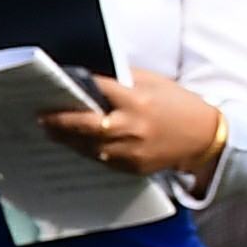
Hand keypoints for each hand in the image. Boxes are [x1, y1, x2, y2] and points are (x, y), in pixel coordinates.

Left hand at [35, 62, 232, 184]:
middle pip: (87, 125)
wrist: (205, 137)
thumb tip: (88, 79)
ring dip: (68, 139)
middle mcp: (134, 127)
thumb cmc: (177, 104)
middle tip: (41, 118)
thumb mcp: (153, 83)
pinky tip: (74, 144)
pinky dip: (87, 151)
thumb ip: (122, 81)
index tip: (55, 88)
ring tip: (50, 131)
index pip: (97, 92)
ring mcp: (133, 151)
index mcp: (138, 101)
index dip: (74, 90)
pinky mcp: (134, 168)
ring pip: (91, 146)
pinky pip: (103, 160)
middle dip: (61, 121)